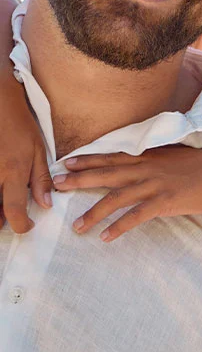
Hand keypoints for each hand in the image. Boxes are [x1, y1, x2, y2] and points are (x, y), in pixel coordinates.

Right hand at [0, 66, 51, 232]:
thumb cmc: (20, 126)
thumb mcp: (38, 150)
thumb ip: (41, 179)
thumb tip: (46, 204)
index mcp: (14, 171)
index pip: (14, 210)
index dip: (20, 224)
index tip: (27, 226)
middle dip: (0, 221)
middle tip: (8, 219)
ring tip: (2, 205)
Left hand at [53, 145, 201, 240]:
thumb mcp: (181, 158)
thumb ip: (161, 160)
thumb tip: (147, 166)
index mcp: (153, 156)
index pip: (114, 156)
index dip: (90, 159)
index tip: (68, 162)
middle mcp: (150, 168)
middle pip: (108, 173)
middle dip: (80, 179)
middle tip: (56, 184)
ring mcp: (157, 184)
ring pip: (117, 198)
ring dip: (94, 213)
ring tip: (76, 227)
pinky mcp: (166, 201)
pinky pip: (137, 216)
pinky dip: (120, 227)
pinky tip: (106, 238)